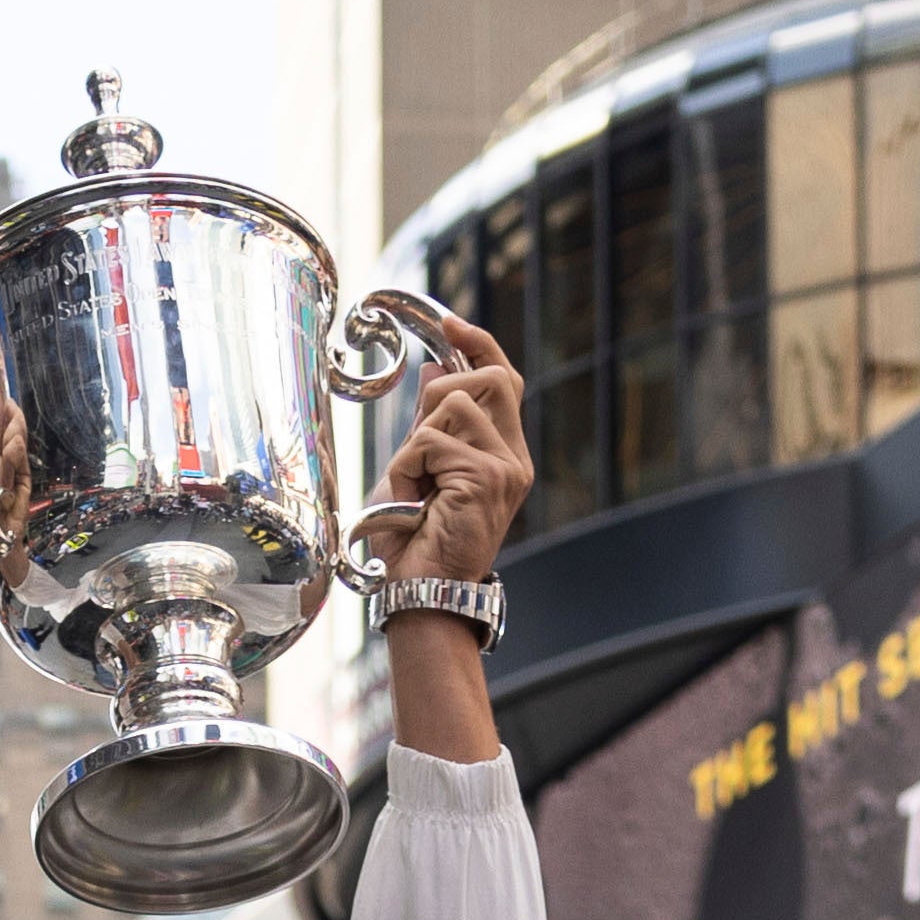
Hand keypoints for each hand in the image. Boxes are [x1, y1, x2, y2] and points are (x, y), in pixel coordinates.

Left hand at [369, 299, 528, 592]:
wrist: (422, 595)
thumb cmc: (415, 544)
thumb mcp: (419, 470)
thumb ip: (431, 423)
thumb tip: (433, 370)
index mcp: (505, 455)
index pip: (505, 380)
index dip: (479, 345)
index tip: (451, 324)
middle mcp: (514, 460)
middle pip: (489, 378)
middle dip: (441, 395)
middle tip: (419, 446)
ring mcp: (506, 468)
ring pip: (452, 404)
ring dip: (415, 443)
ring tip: (411, 488)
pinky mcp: (488, 478)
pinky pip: (432, 440)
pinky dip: (405, 467)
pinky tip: (407, 502)